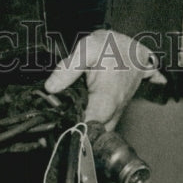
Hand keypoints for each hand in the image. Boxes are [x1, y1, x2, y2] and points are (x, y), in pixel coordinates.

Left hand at [43, 29, 165, 129]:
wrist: (133, 47)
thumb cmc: (111, 47)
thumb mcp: (86, 50)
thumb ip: (68, 69)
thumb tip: (50, 88)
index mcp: (107, 100)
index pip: (90, 127)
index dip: (74, 131)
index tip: (58, 128)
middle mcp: (114, 111)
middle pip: (94, 134)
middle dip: (77, 133)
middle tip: (56, 125)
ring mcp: (116, 113)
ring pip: (99, 131)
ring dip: (84, 129)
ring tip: (64, 121)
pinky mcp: (115, 111)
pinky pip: (103, 125)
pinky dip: (91, 124)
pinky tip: (75, 116)